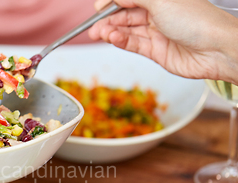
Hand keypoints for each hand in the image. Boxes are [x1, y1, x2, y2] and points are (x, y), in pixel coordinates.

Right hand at [89, 0, 237, 84]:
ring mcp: (157, 33)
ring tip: (101, 34)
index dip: (112, 2)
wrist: (215, 49)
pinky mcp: (156, 51)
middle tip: (93, 27)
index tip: (96, 8)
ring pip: (128, 31)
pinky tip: (113, 39)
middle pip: (126, 15)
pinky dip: (121, 41)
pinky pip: (133, 45)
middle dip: (108, 20)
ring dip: (112, 32)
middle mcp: (159, 14)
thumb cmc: (195, 20)